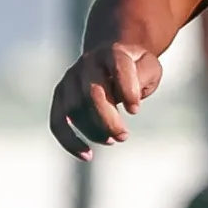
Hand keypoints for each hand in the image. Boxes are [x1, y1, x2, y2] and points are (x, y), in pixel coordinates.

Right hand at [50, 40, 161, 157]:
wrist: (111, 55)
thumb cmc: (135, 68)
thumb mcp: (149, 67)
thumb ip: (144, 78)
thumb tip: (129, 104)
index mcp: (113, 53)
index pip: (119, 68)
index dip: (127, 90)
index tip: (135, 110)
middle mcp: (89, 63)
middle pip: (92, 93)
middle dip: (108, 120)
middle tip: (123, 136)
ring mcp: (71, 78)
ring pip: (74, 108)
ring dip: (93, 130)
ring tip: (113, 139)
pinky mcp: (61, 94)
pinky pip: (57, 120)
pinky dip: (69, 141)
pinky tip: (87, 155)